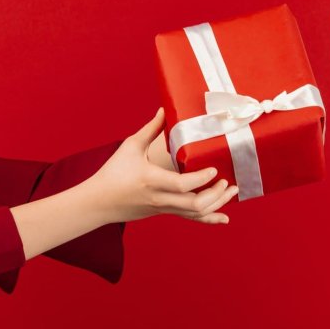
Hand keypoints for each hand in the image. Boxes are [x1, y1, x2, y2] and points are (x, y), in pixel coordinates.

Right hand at [88, 109, 236, 224]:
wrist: (98, 203)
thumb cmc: (112, 172)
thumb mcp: (130, 147)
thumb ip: (151, 129)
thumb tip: (164, 109)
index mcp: (151, 180)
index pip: (182, 184)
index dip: (202, 178)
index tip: (214, 168)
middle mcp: (160, 197)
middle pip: (194, 204)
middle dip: (216, 193)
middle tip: (226, 180)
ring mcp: (164, 208)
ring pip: (196, 213)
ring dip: (218, 204)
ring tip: (232, 191)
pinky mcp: (165, 212)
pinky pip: (190, 219)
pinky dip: (209, 219)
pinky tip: (224, 217)